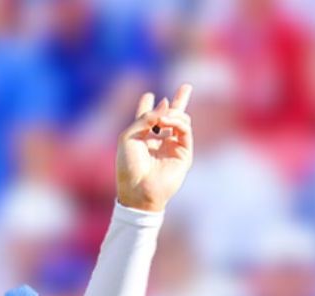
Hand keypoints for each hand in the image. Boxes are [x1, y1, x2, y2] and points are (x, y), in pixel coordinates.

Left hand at [116, 85, 192, 213]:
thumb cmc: (128, 166)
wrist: (138, 190)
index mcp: (142, 139)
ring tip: (163, 116)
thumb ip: (145, 117)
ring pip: (181, 121)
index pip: (148, 119)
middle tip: (186, 86)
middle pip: (171, 118)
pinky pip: (185, 131)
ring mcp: (172, 148)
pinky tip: (167, 120)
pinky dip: (177, 121)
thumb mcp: (129, 136)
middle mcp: (158, 142)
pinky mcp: (183, 154)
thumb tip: (166, 104)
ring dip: (173, 113)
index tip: (148, 95)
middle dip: (179, 102)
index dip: (147, 106)